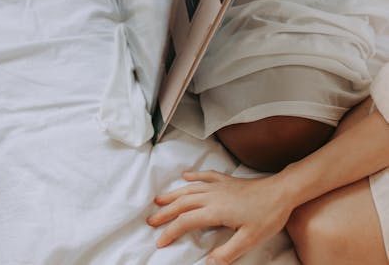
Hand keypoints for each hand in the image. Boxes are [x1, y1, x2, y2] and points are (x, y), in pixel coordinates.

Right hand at [147, 170, 292, 263]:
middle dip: (166, 212)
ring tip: (159, 199)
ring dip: (173, 194)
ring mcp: (219, 186)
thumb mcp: (249, 240)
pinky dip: (194, 176)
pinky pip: (206, 176)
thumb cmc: (267, 215)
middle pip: (183, 203)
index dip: (171, 231)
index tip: (159, 241)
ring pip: (190, 189)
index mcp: (216, 210)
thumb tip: (208, 263)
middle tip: (151, 221)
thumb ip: (227, 252)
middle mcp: (213, 195)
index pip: (186, 221)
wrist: (282, 191)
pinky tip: (185, 176)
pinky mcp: (227, 180)